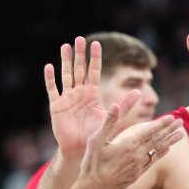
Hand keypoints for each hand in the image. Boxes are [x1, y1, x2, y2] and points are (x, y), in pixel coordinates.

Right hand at [45, 37, 141, 157]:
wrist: (80, 150)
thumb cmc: (96, 136)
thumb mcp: (113, 118)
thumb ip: (125, 105)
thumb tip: (139, 91)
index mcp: (92, 94)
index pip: (94, 72)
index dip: (95, 58)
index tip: (96, 44)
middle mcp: (79, 93)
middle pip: (79, 69)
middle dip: (80, 55)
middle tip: (80, 39)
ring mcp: (67, 98)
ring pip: (66, 75)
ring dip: (65, 61)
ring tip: (65, 46)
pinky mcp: (56, 106)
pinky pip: (52, 89)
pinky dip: (50, 79)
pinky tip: (49, 67)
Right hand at [63, 107, 182, 188]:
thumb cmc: (92, 163)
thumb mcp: (96, 140)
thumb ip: (109, 122)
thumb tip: (115, 104)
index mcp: (128, 145)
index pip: (149, 131)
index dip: (161, 124)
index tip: (172, 117)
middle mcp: (136, 155)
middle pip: (156, 140)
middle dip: (169, 130)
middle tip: (181, 122)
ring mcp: (138, 166)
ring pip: (157, 151)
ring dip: (169, 142)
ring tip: (181, 135)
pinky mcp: (137, 175)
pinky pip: (152, 162)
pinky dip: (161, 154)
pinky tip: (167, 150)